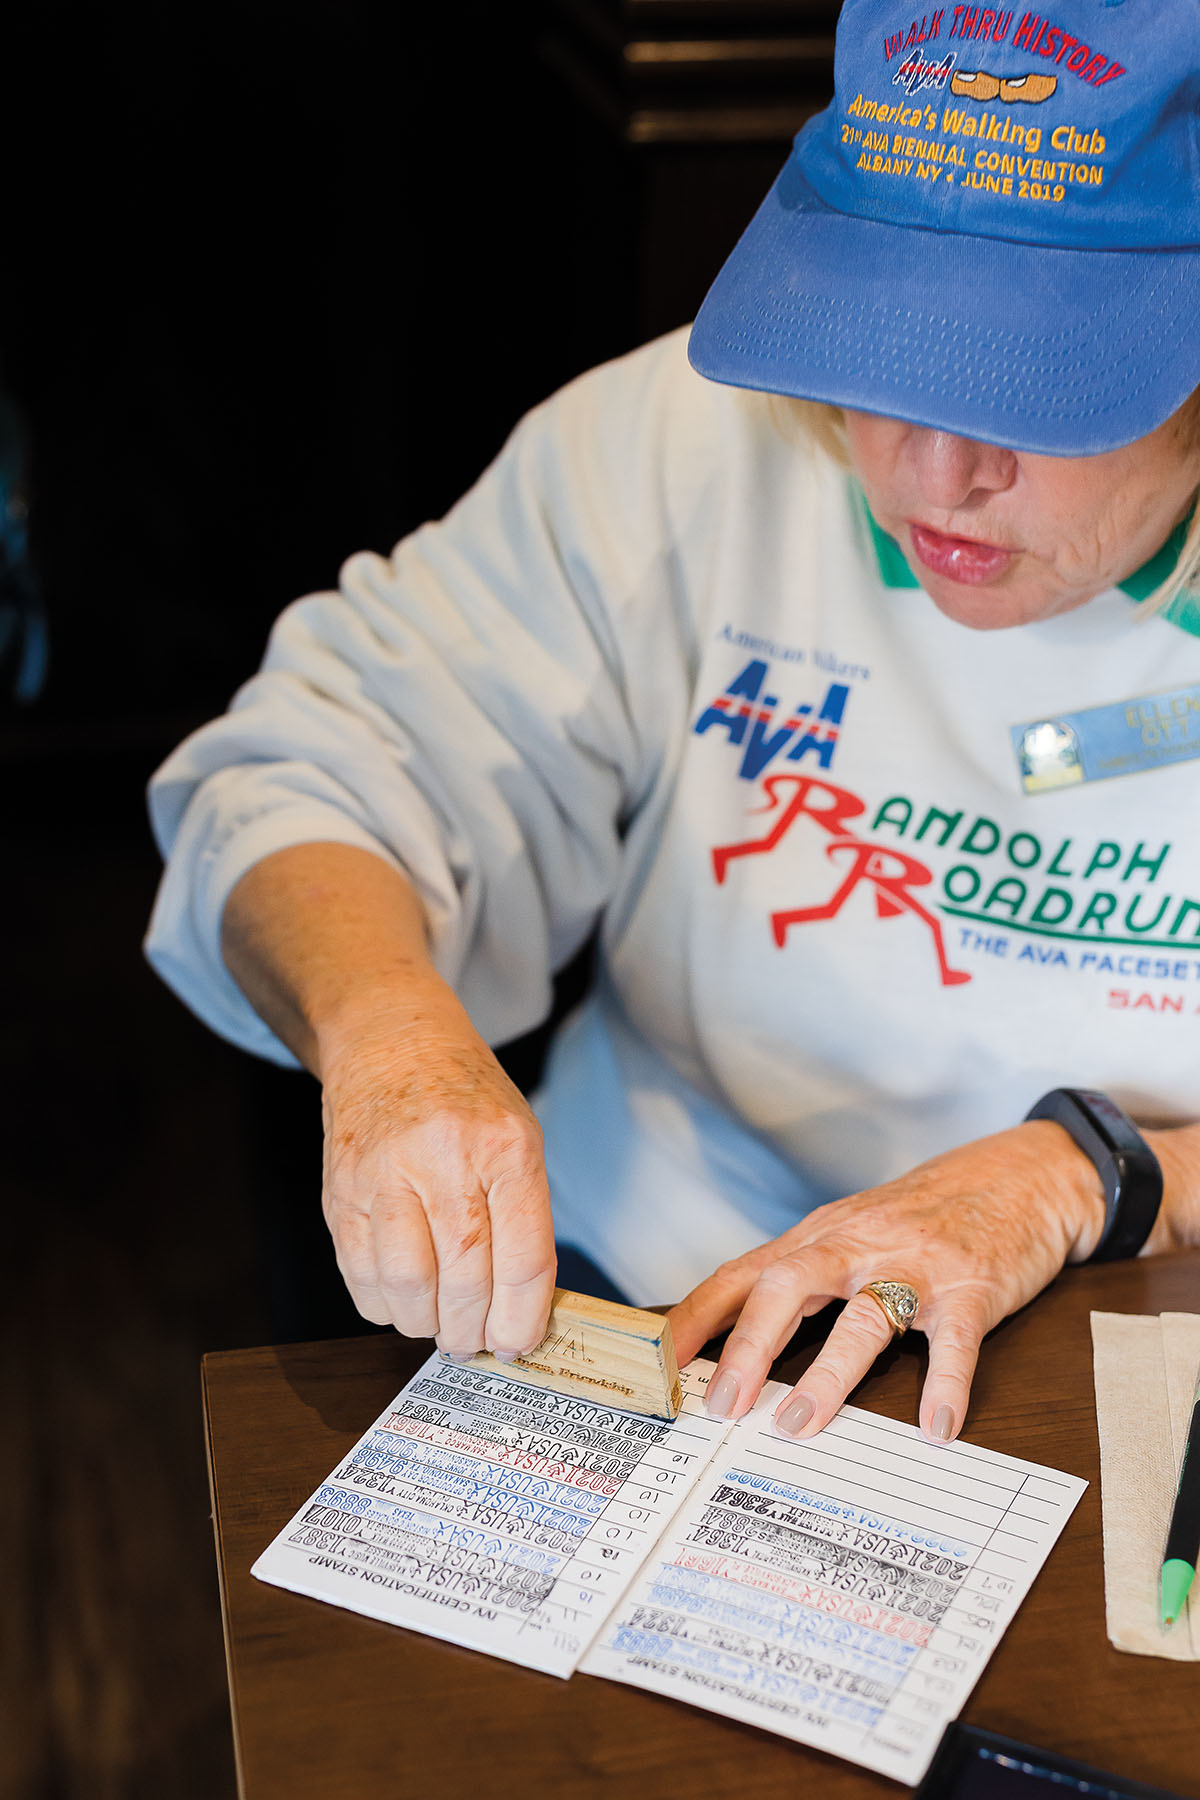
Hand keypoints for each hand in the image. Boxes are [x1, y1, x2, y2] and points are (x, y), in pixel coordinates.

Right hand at [317, 978, 555, 1358]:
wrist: (390, 1042)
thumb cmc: (465, 1098)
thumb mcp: (517, 1137)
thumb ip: (523, 1218)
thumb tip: (520, 1312)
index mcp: (504, 1145)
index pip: (522, 1257)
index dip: (522, 1318)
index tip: (519, 1344)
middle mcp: (444, 1157)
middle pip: (464, 1278)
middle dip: (472, 1329)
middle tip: (476, 1341)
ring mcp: (384, 1174)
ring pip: (406, 1287)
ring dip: (426, 1324)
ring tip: (440, 1322)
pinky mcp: (340, 1192)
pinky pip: (360, 1276)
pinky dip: (385, 1306)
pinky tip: (403, 1299)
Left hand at [668, 1121, 1106, 1444]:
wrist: (1020, 1174)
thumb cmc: (924, 1214)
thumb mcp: (851, 1232)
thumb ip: (800, 1278)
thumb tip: (731, 1337)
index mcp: (821, 1238)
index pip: (742, 1274)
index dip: (696, 1317)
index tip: (657, 1362)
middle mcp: (859, 1246)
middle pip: (788, 1285)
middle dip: (750, 1346)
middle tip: (723, 1405)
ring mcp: (916, 1266)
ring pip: (864, 1316)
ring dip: (828, 1374)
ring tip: (800, 1425)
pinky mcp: (973, 1287)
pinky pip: (956, 1340)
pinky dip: (945, 1385)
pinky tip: (935, 1427)